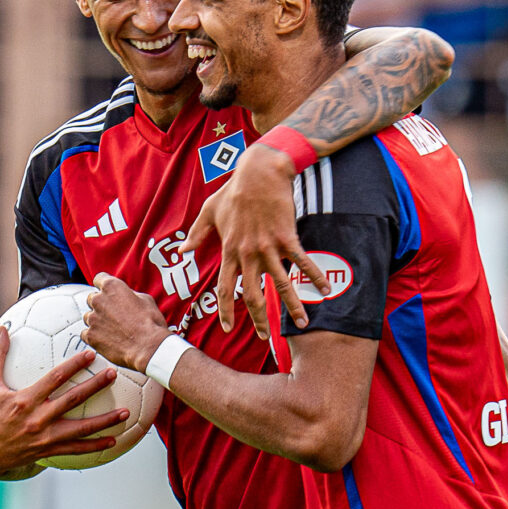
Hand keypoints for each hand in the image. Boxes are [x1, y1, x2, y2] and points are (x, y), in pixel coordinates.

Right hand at [0, 323, 126, 479]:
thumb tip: (2, 327)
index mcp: (24, 400)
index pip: (54, 378)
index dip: (73, 365)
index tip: (90, 354)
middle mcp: (37, 419)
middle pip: (73, 400)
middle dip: (95, 386)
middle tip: (114, 374)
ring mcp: (44, 437)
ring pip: (80, 429)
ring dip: (105, 421)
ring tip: (126, 413)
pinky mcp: (47, 451)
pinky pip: (76, 449)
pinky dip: (95, 445)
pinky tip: (113, 439)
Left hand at [83, 272, 172, 370]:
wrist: (148, 347)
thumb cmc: (150, 323)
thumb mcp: (146, 300)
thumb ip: (130, 294)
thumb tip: (126, 295)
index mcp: (112, 287)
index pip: (99, 279)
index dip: (104, 286)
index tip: (108, 293)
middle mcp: (98, 300)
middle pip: (92, 299)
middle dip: (101, 305)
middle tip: (114, 316)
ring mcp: (92, 318)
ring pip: (89, 317)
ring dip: (98, 322)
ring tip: (113, 331)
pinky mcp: (90, 336)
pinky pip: (86, 334)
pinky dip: (94, 336)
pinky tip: (107, 340)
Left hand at [187, 138, 326, 339]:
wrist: (259, 172)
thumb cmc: (233, 190)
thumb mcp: (209, 211)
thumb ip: (197, 233)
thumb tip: (183, 248)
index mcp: (229, 250)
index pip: (224, 288)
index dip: (226, 310)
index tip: (228, 328)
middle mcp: (247, 253)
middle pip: (252, 294)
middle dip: (259, 319)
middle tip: (265, 337)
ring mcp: (268, 246)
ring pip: (280, 284)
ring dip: (292, 306)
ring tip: (303, 323)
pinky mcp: (286, 237)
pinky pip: (302, 262)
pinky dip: (314, 277)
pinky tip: (324, 291)